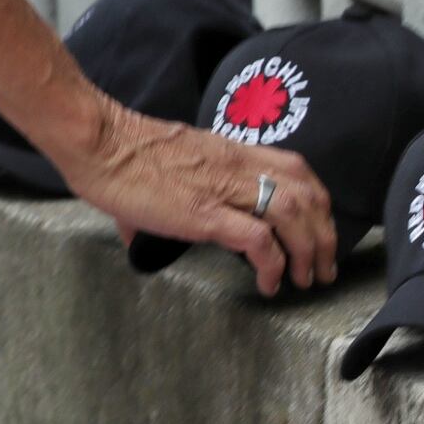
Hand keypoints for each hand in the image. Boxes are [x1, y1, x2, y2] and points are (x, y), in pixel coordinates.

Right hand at [56, 92, 338, 297]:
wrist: (97, 140)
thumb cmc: (121, 152)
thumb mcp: (167, 167)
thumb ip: (167, 196)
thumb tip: (135, 232)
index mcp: (234, 154)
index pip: (299, 170)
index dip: (319, 203)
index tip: (321, 230)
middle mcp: (239, 167)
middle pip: (308, 195)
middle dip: (326, 235)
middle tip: (326, 267)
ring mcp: (224, 189)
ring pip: (294, 215)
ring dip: (309, 252)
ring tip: (308, 280)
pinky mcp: (205, 213)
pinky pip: (258, 240)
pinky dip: (274, 265)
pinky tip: (270, 283)